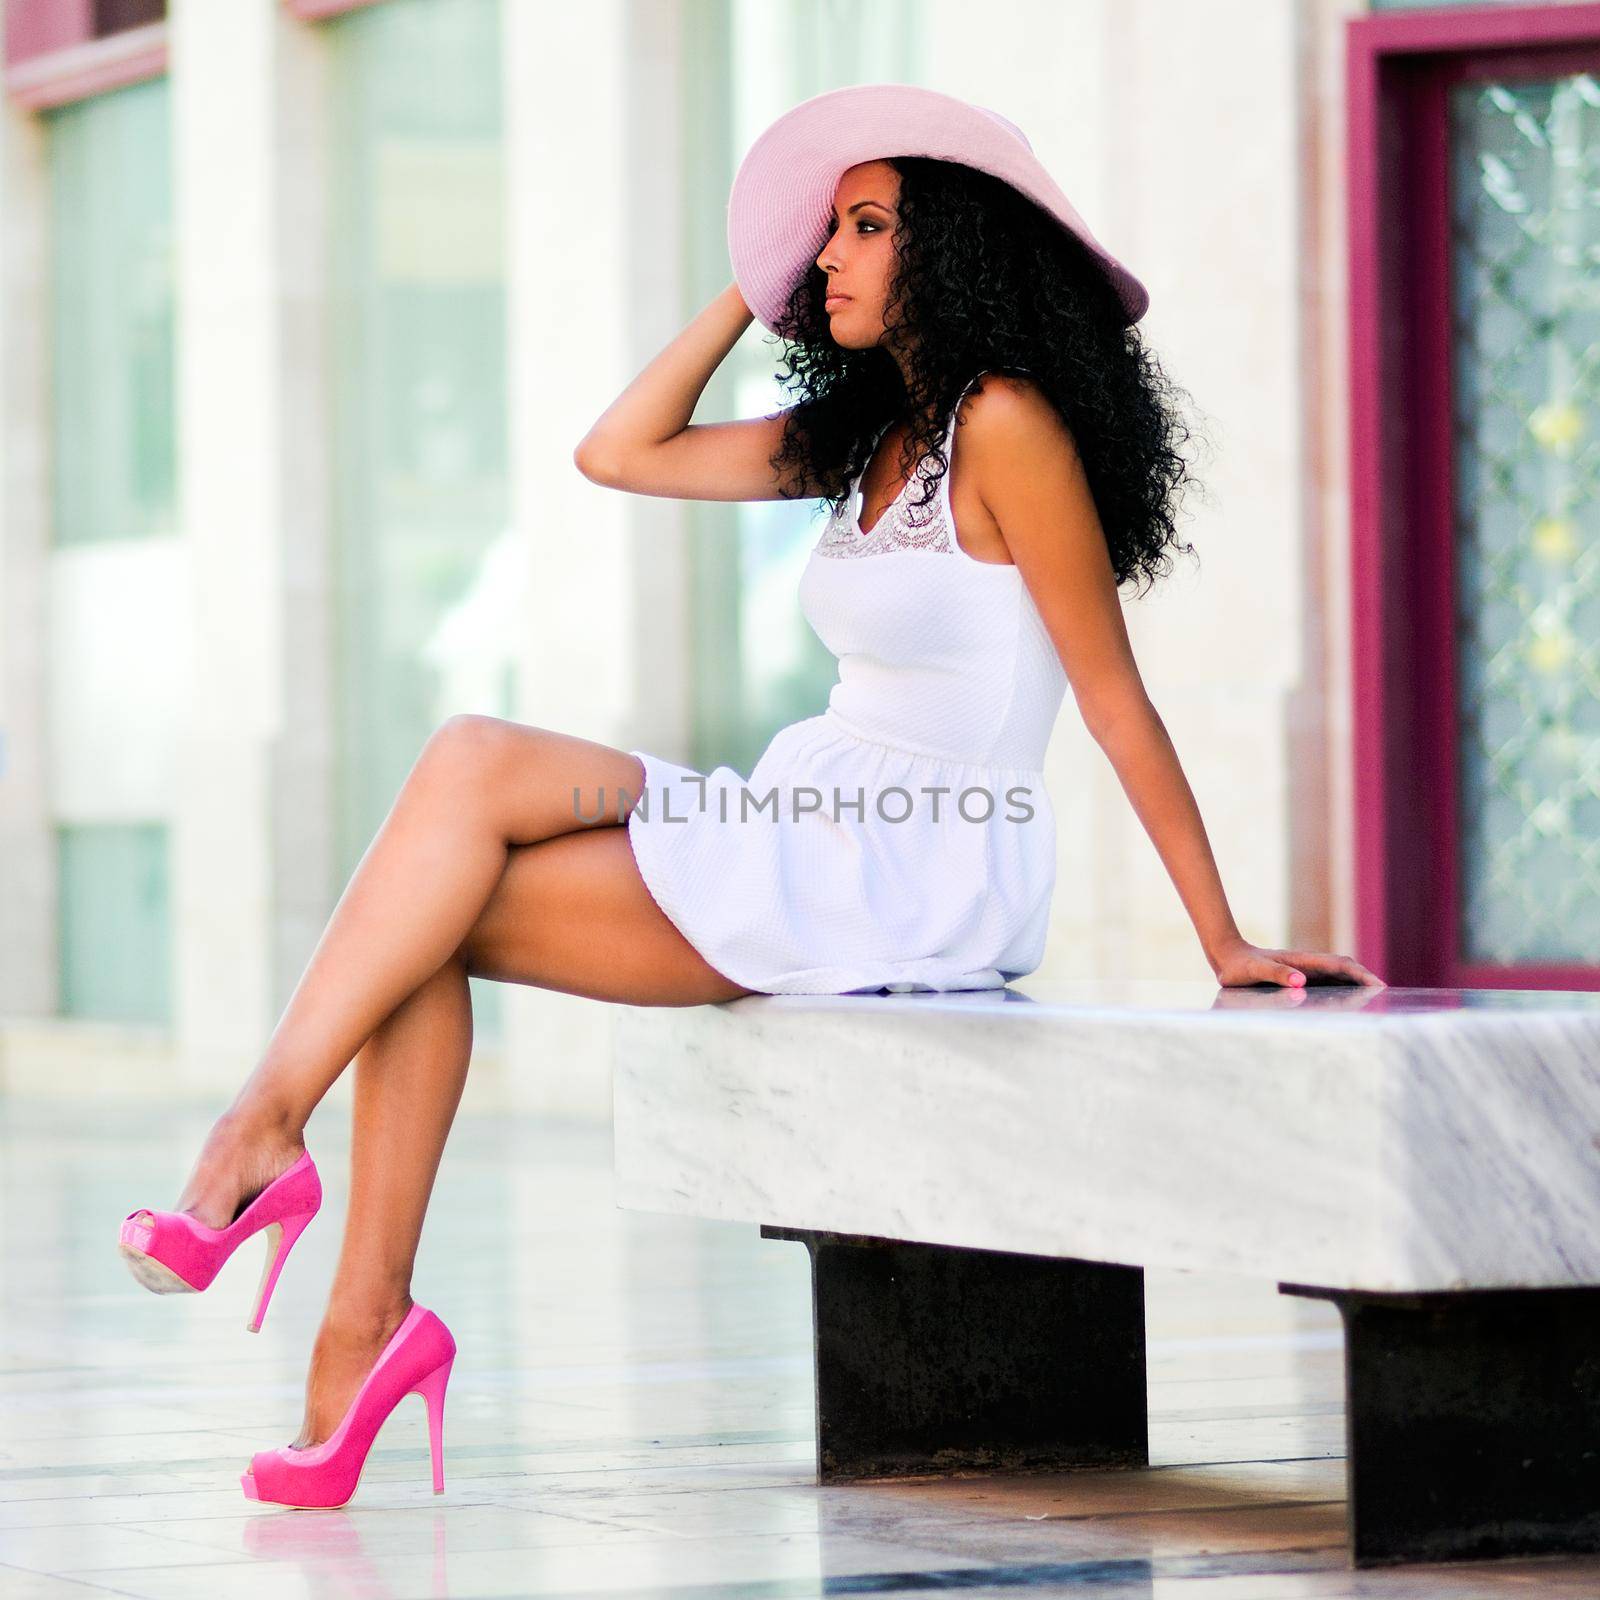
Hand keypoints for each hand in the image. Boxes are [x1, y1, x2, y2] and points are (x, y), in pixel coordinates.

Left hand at [1208, 936, 1384, 988]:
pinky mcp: (1297, 977)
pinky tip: (1345, 1003)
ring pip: (1336, 977)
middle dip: (1364, 979)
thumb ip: (1276, 973)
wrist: (1226, 956)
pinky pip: (1325, 984)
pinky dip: (1340, 990)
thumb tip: (1302, 981)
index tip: (1378, 985)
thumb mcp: (1255, 970)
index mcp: (1302, 961)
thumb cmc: (1239, 966)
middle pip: (1344, 969)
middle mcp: (1307, 964)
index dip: (1360, 974)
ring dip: (1354, 986)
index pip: (1339, 965)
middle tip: (1384, 995)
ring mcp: (1304, 970)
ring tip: (1372, 1002)